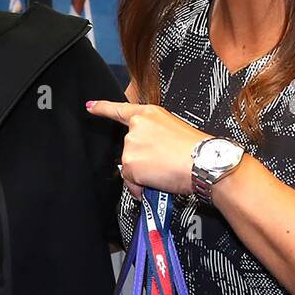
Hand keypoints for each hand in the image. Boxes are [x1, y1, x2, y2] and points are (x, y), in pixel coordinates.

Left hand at [85, 100, 210, 199]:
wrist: (205, 162)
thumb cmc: (197, 149)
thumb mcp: (174, 130)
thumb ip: (154, 136)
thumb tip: (147, 155)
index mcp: (149, 114)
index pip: (120, 110)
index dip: (102, 108)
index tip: (90, 106)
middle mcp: (136, 127)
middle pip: (129, 149)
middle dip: (143, 161)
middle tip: (165, 163)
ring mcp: (131, 145)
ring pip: (130, 167)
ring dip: (143, 175)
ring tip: (166, 171)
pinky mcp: (130, 164)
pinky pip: (131, 182)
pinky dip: (140, 187)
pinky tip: (157, 182)